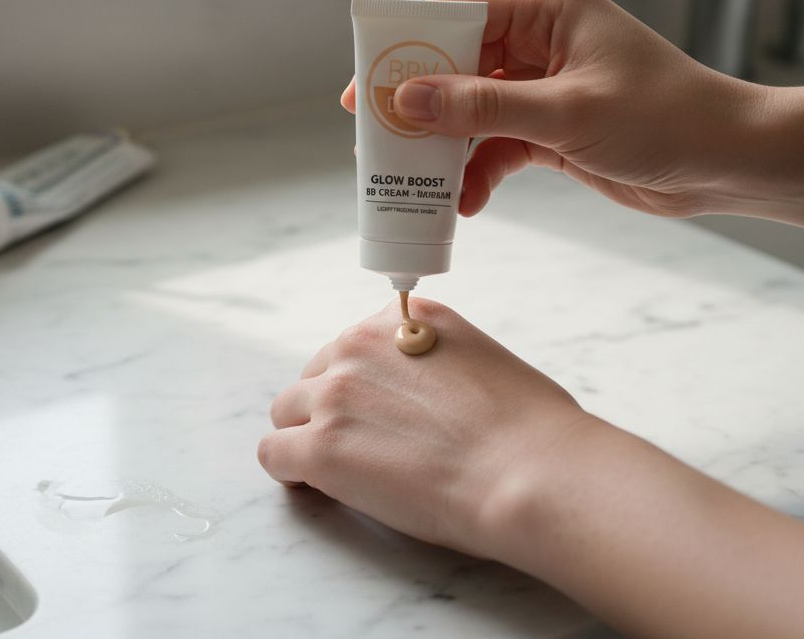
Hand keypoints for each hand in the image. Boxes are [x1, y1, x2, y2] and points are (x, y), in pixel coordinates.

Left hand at [257, 297, 592, 560]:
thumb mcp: (483, 360)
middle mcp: (360, 345)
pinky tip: (316, 486)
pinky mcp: (319, 447)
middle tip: (366, 447)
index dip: (365, 385)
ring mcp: (335, 396)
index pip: (355, 346)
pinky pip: (273, 453)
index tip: (383, 412)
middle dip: (332, 410)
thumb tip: (427, 395)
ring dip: (307, 437)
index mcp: (403, 318)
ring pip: (286, 411)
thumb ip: (437, 362)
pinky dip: (290, 471)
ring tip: (343, 470)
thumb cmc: (530, 429)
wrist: (528, 471)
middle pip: (315, 376)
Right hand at [342, 0, 767, 218]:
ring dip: (446, 150)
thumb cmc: (667, 119)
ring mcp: (544, 84)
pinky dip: (478, 172)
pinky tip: (465, 203)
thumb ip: (482, 108)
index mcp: (546, 8)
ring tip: (416, 185)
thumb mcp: (565, 114)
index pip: (455, 15)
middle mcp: (540, 39)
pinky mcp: (551, 126)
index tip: (366, 87)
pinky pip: (495, 144)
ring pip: (470, 111)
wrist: (730, 163)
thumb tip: (408, 100)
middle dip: (419, 108)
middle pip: (454, 66)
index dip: (405, 50)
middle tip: (379, 144)